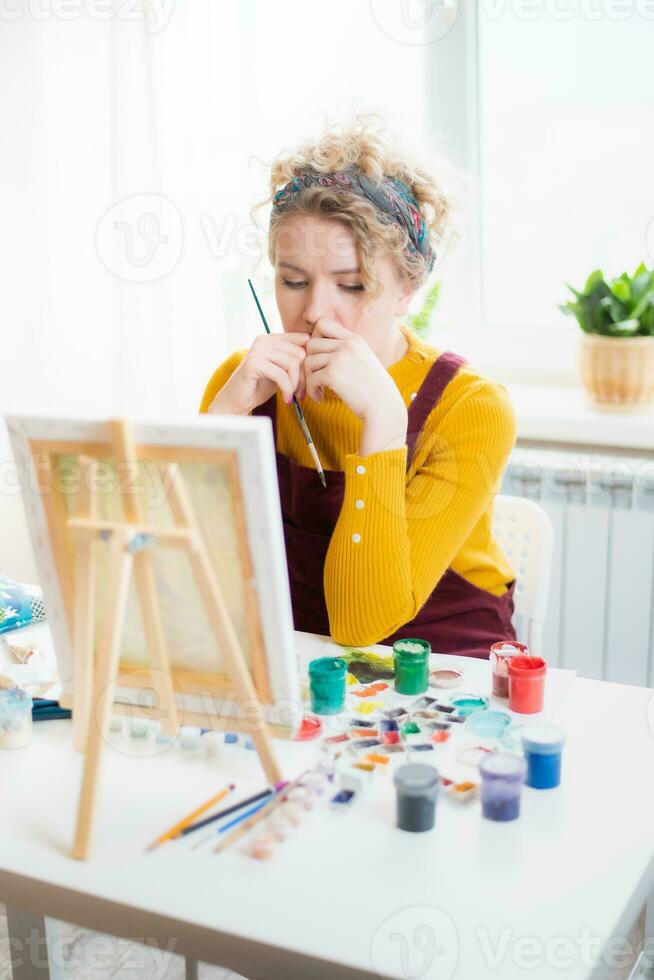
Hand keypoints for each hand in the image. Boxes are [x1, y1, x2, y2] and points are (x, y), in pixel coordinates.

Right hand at [209, 332, 309, 414]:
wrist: (236, 401)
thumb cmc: (259, 387)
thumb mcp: (281, 370)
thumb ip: (295, 361)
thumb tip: (318, 355)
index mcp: (272, 338)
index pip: (303, 342)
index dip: (310, 363)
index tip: (309, 381)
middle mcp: (264, 340)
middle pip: (300, 353)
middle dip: (304, 377)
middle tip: (301, 393)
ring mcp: (258, 350)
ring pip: (292, 363)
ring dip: (295, 384)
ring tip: (292, 396)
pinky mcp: (253, 363)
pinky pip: (281, 374)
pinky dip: (287, 389)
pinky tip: (285, 399)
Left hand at [304, 317, 407, 454]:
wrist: (383, 406)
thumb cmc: (373, 387)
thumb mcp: (363, 359)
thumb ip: (345, 349)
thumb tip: (314, 346)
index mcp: (354, 338)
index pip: (322, 323)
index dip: (315, 337)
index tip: (320, 356)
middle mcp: (347, 344)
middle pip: (311, 343)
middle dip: (310, 361)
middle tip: (316, 375)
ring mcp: (339, 358)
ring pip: (308, 361)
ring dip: (309, 377)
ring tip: (319, 388)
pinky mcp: (332, 375)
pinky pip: (310, 379)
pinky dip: (311, 390)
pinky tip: (320, 397)